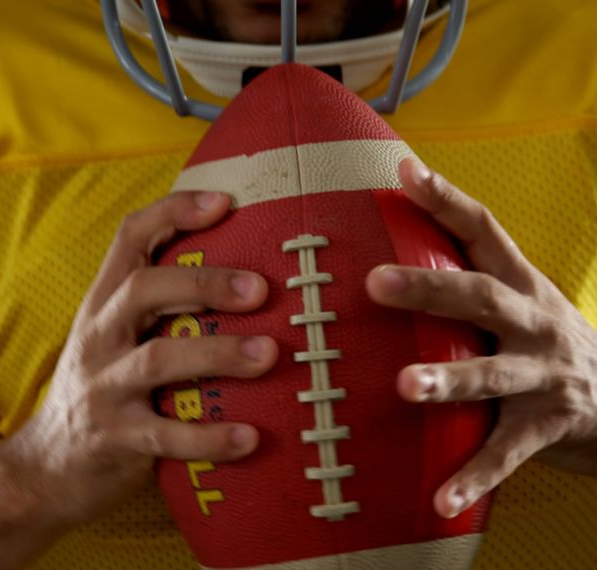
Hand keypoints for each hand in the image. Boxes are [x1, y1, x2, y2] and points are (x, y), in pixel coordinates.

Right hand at [9, 191, 277, 526]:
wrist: (43, 468)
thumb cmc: (100, 393)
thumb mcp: (112, 339)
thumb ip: (158, 309)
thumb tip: (246, 274)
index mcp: (102, 305)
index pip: (130, 239)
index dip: (175, 212)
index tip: (227, 201)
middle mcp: (99, 338)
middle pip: (143, 290)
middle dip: (204, 283)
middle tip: (261, 289)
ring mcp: (104, 389)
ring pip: (157, 360)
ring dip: (217, 354)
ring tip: (269, 354)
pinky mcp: (116, 440)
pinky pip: (166, 437)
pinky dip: (210, 438)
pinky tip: (250, 438)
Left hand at [366, 157, 596, 519]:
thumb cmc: (543, 342)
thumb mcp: (516, 301)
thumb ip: (463, 277)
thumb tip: (376, 245)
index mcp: (521, 284)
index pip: (483, 231)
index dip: (445, 199)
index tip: (403, 173)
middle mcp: (535, 323)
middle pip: (481, 298)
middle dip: (429, 288)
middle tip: (374, 283)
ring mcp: (545, 376)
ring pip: (494, 376)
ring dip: (450, 380)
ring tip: (406, 387)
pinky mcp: (549, 427)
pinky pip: (506, 454)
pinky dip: (473, 478)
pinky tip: (439, 502)